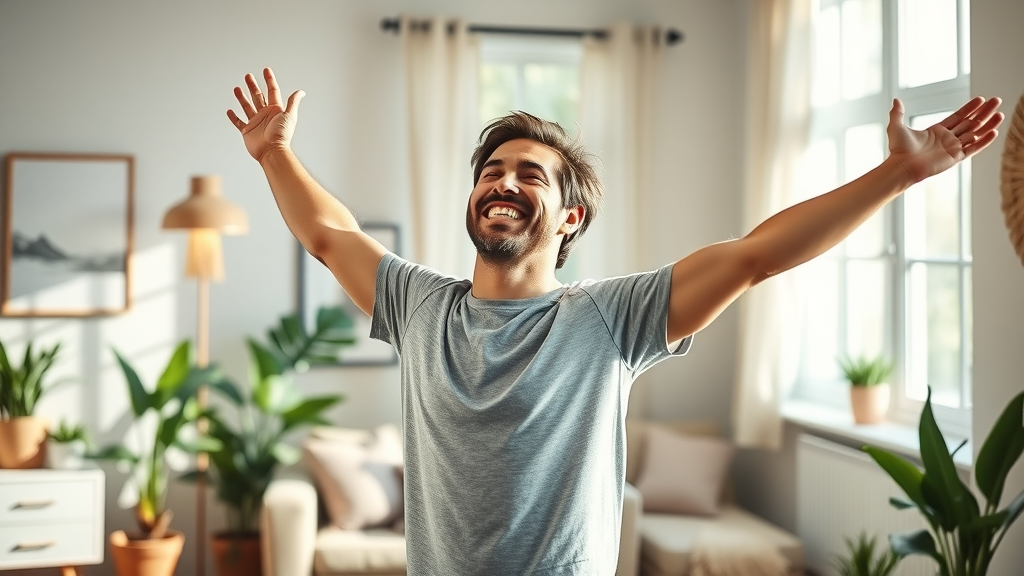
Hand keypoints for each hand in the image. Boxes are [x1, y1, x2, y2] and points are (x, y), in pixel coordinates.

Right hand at [227, 68, 304, 162]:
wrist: (272, 151)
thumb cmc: (281, 135)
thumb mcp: (289, 115)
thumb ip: (293, 102)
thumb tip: (301, 92)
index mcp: (275, 110)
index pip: (272, 91)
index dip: (269, 80)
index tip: (266, 70)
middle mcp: (265, 115)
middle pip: (258, 96)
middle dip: (253, 86)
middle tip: (248, 76)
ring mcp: (256, 122)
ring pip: (247, 107)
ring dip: (242, 98)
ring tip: (237, 88)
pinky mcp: (248, 131)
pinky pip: (239, 122)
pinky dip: (234, 117)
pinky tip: (230, 111)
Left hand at [887, 96, 1003, 183]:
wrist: (901, 166)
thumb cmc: (898, 149)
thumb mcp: (896, 126)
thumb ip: (898, 113)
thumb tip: (896, 100)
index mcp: (937, 131)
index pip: (958, 116)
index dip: (970, 108)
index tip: (981, 99)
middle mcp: (947, 139)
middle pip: (970, 122)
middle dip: (984, 112)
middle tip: (996, 100)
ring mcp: (952, 148)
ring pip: (975, 134)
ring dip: (988, 124)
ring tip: (1000, 114)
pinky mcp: (956, 158)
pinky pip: (973, 148)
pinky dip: (984, 141)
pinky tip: (994, 131)